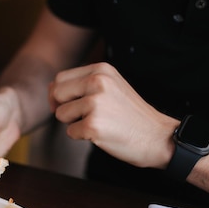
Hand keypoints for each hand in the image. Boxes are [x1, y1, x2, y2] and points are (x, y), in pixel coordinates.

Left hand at [49, 62, 177, 168]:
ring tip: (98, 123)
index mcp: (101, 70)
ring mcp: (95, 103)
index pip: (60, 78)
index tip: (69, 105)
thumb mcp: (110, 87)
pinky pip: (70, 133)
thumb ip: (83, 84)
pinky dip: (82, 137)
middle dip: (62, 108)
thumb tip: (51, 88)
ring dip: (73, 123)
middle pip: (56, 93)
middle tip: (81, 117)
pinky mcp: (93, 125)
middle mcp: (97, 82)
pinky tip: (102, 134)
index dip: (58, 95)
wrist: (157, 137)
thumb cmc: (130, 115)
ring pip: (61, 114)